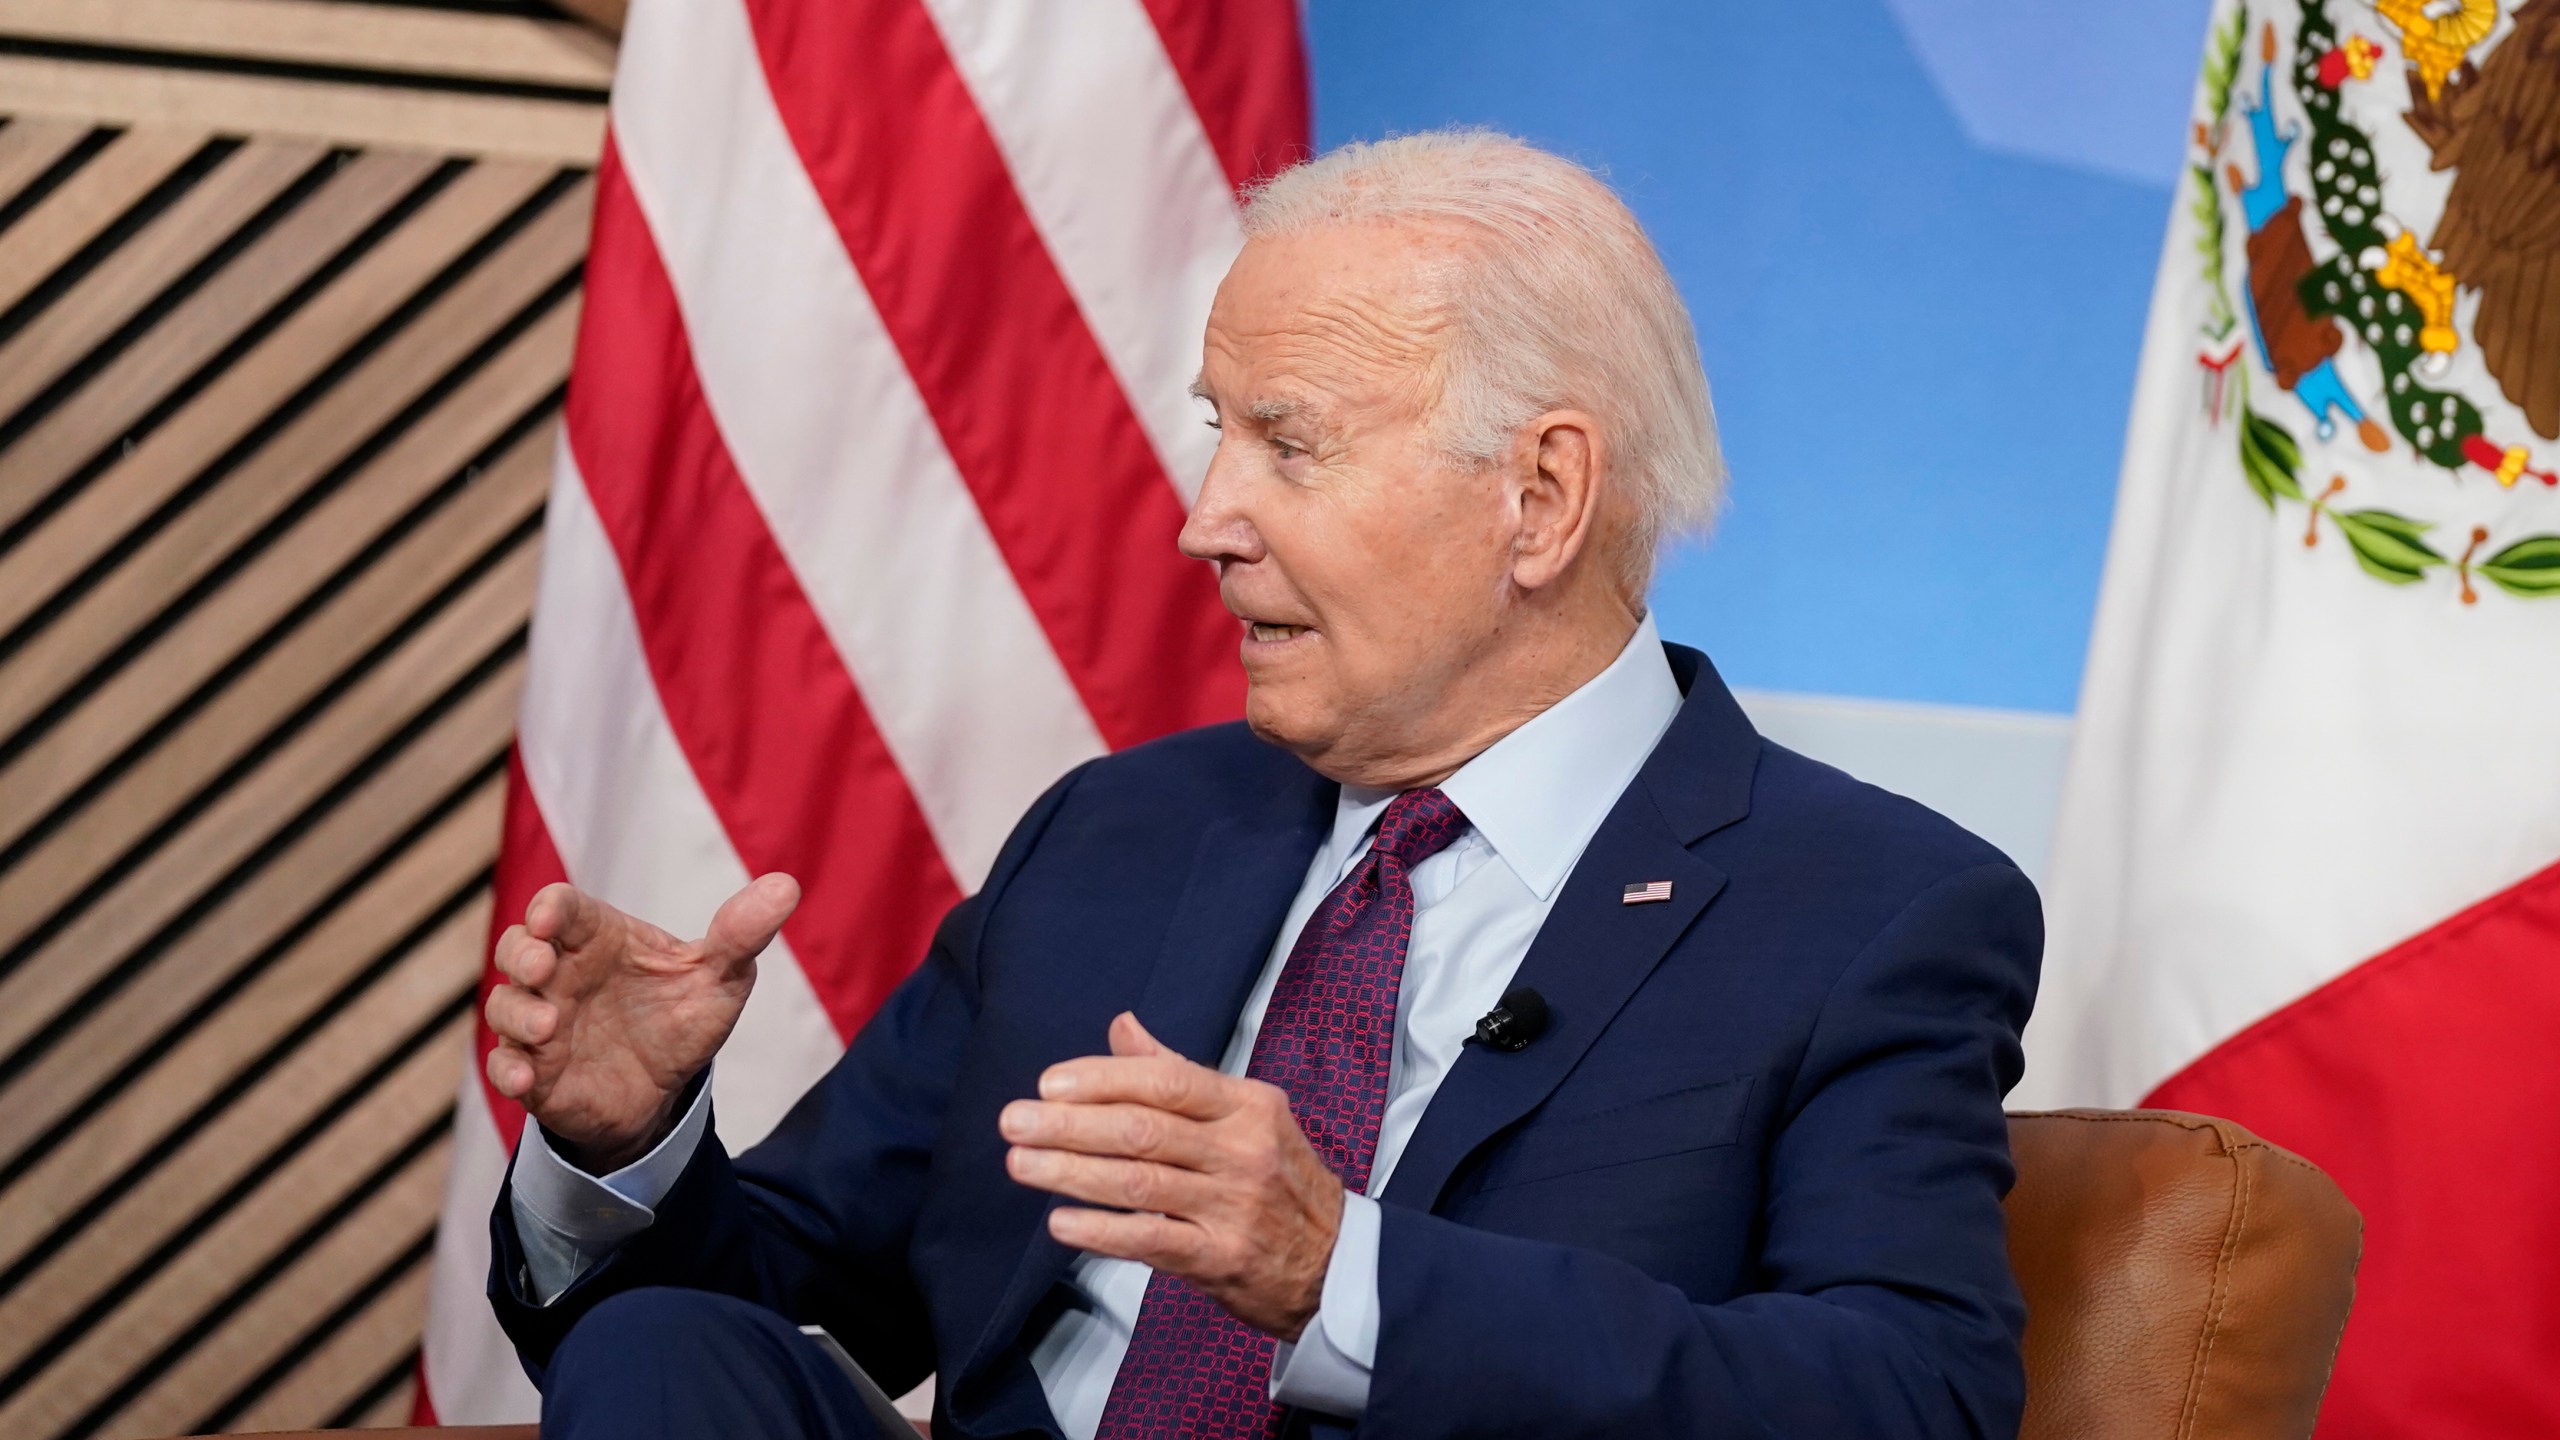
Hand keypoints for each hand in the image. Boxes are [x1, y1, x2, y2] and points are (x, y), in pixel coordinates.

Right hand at [483, 874, 799, 1172]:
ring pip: (503, 1006)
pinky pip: (503, 1067)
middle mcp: (560, 975)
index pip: (561, 907)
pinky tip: (527, 1079)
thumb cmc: (682, 1018)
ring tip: (549, 1027)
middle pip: (515, 948)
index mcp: (598, 939)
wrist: (668, 1092)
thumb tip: (786, 887)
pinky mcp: (535, 1072)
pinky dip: (508, 1070)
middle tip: (542, 967)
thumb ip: (742, 935)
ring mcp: (541, 1023)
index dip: (550, 908)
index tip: (551, 919)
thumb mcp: (720, 978)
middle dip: (520, 953)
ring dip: (517, 1014)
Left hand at [1000, 1013, 1344, 1339]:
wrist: (1337, 1262)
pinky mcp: (1222, 1257)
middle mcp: (1243, 1151)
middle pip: (1143, 1129)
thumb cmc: (1279, 1180)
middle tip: (1016, 1121)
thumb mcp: (1246, 1115)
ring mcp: (1233, 1206)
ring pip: (1139, 1183)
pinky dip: (1102, 1231)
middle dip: (1070, 1124)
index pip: (1167, 1081)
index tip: (1050, 1084)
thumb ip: (1179, 1073)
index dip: (1104, 1079)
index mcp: (1246, 1105)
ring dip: (1071, 1172)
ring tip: (1022, 1164)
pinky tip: (1061, 1222)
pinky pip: (1151, 1239)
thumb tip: (1122, 1026)